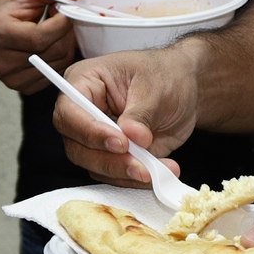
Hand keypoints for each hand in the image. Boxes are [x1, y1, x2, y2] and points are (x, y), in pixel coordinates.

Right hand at [0, 0, 81, 91]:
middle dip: (65, 31)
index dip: (61, 22)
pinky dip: (59, 58)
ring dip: (64, 44)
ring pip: (60, 63)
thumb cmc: (4, 8)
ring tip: (51, 30)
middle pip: (54, 51)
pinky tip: (49, 45)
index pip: (41, 37)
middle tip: (58, 18)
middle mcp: (3, 61)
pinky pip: (56, 73)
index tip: (61, 9)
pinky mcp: (22, 87)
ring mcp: (12, 78)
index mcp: (0, 34)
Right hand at [51, 44, 204, 182]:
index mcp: (84, 82)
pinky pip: (114, 175)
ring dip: (124, 173)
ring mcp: (95, 137)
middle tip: (140, 165)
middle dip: (109, 160)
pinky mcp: (111, 155)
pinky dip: (135, 178)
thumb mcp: (156, 88)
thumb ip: (141, 114)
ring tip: (154, 171)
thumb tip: (133, 136)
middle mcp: (83, 112)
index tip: (120, 143)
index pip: (70, 111)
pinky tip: (160, 171)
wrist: (184, 89)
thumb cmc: (164, 75)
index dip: (90, 131)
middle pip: (77, 145)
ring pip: (93, 166)